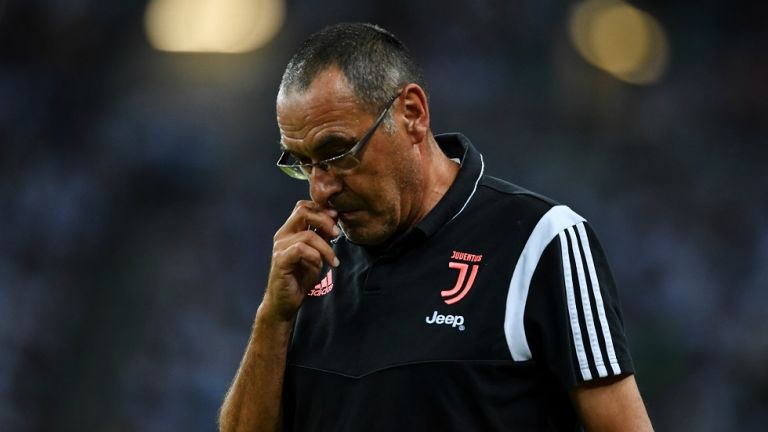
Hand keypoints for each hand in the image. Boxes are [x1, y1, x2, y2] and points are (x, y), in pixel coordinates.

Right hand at [262, 200, 339, 323]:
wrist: (285, 301)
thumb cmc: (300, 277)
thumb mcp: (317, 252)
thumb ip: (322, 236)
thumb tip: (335, 217)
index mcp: (290, 230)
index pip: (303, 207)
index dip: (321, 209)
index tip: (337, 218)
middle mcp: (283, 235)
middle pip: (302, 212)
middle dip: (324, 220)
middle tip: (337, 233)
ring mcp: (280, 247)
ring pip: (307, 234)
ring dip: (325, 247)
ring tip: (333, 260)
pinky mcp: (280, 260)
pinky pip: (300, 249)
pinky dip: (315, 256)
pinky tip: (320, 265)